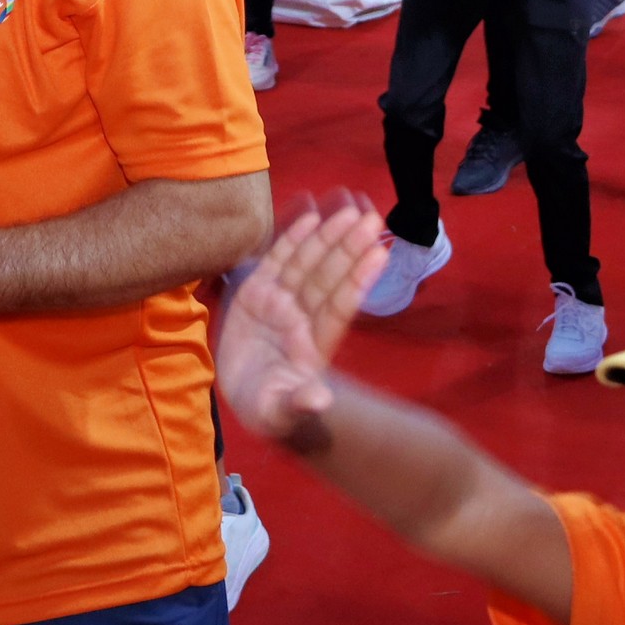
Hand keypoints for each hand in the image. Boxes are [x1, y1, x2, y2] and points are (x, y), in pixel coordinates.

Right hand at [217, 195, 388, 439]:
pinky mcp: (256, 295)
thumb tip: (321, 400)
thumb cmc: (269, 409)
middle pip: (328, 278)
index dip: (358, 280)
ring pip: (307, 265)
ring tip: (349, 211)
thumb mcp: (279, 413)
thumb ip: (299, 404)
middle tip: (372, 218)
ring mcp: (279, 304)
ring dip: (328, 238)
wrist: (245, 398)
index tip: (379, 254)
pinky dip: (291, 241)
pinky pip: (276, 263)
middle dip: (349, 248)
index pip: (339, 307)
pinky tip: (310, 218)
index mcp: (314, 345)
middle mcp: (302, 318)